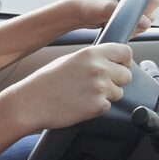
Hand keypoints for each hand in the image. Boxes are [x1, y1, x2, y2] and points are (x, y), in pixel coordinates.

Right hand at [1, 43, 133, 131]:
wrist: (32, 103)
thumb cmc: (46, 82)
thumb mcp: (70, 60)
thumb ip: (92, 59)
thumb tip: (110, 61)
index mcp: (91, 53)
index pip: (125, 51)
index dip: (124, 61)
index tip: (119, 66)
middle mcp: (98, 68)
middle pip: (126, 75)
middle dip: (116, 81)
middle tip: (98, 85)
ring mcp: (100, 87)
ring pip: (119, 92)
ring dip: (106, 95)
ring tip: (85, 95)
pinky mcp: (98, 105)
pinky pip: (108, 106)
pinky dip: (97, 108)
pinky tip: (81, 104)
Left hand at [73, 0, 158, 34]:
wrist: (78, 13)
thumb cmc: (90, 6)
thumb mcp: (107, 9)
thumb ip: (127, 15)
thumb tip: (147, 23)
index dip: (149, 11)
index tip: (136, 19)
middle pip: (152, 11)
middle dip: (141, 21)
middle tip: (125, 25)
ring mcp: (132, 3)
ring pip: (146, 20)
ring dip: (136, 27)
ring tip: (119, 26)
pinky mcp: (128, 13)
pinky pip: (138, 24)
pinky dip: (132, 29)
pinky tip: (120, 29)